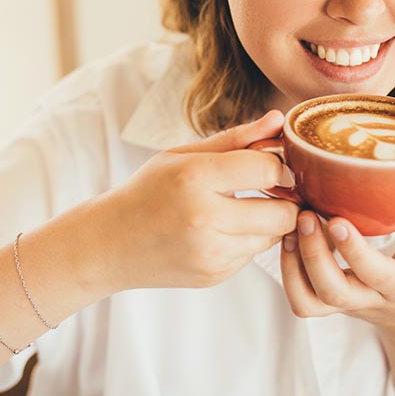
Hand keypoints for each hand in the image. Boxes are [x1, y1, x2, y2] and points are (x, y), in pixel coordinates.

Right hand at [101, 110, 298, 290]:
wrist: (109, 244)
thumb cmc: (147, 191)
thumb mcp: (182, 155)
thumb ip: (235, 139)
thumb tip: (277, 120)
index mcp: (195, 178)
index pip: (268, 170)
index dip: (279, 166)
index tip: (272, 164)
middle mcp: (205, 218)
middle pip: (284, 212)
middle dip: (285, 200)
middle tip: (270, 189)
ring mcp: (211, 253)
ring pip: (273, 236)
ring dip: (266, 222)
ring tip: (238, 209)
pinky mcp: (215, 275)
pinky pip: (253, 255)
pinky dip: (246, 241)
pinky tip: (219, 231)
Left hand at [280, 210, 394, 331]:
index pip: (376, 274)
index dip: (354, 250)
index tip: (337, 220)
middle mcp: (367, 300)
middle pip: (333, 291)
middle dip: (313, 253)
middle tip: (306, 215)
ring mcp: (342, 305)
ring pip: (308, 301)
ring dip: (292, 264)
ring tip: (292, 227)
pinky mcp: (325, 303)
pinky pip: (300, 299)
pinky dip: (287, 270)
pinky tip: (291, 238)